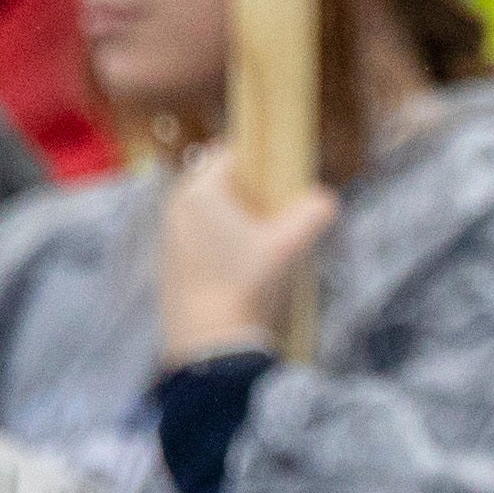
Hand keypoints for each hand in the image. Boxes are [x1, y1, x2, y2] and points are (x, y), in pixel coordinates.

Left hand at [158, 154, 338, 362]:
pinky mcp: (169, 260)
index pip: (227, 153)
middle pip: (215, 180)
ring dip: (232, 214)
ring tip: (261, 238)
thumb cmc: (248, 283)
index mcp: (200, 191)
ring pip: (205, 208)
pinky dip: (217, 238)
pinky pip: (196, 233)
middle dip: (246, 188)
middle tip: (276, 208)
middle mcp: (176, 206)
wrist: (210, 339)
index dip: (258, 158)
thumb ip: (313, 213)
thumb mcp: (290, 245)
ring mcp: (169, 234)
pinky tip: (240, 263)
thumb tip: (325, 200)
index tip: (281, 174)